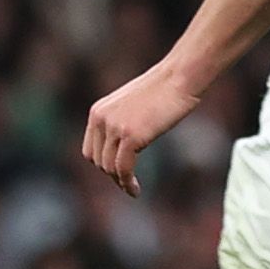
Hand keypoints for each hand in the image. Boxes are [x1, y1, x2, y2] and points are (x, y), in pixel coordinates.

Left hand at [83, 62, 203, 196]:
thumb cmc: (162, 91)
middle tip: (129, 182)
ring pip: (110, 168)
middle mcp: (101, 119)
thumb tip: (119, 149)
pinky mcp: (131, 135)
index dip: (103, 165)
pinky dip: (128, 183)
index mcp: (97, 112)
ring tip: (133, 188)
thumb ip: (120, 124)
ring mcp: (115, 127)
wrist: (178, 78)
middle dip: (113, 174)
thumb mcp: (131, 106)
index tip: (118, 172)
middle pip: (99, 161)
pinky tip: (136, 190)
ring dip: (121, 181)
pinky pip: (123, 168)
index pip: (90, 150)